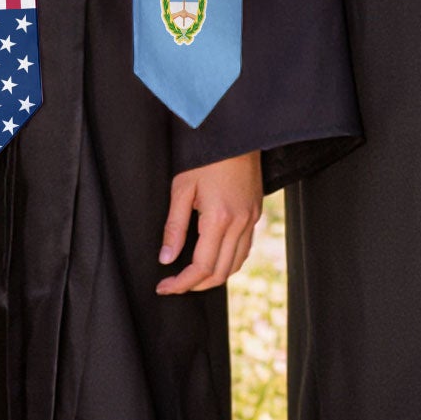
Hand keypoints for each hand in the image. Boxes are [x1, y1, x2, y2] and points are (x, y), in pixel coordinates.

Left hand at [155, 150, 263, 294]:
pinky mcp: (256, 212)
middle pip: (220, 272)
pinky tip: (214, 257)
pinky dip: (229, 261)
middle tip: (174, 284)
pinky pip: (245, 248)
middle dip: (196, 285)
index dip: (181, 283)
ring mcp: (251, 218)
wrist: (236, 133)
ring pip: (236, 263)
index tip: (164, 286)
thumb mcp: (182, 188)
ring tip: (192, 276)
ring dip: (214, 276)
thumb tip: (166, 258)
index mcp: (219, 218)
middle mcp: (240, 222)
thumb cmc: (207, 156)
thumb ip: (174, 227)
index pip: (201, 267)